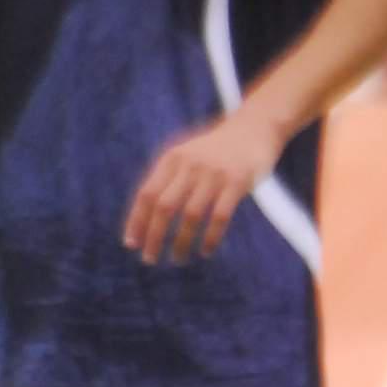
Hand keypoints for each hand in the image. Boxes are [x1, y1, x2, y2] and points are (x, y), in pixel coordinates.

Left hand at [123, 104, 289, 265]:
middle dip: (154, 236)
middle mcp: (190, 165)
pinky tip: (206, 251)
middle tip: (150, 259)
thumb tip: (147, 217)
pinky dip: (210, 238)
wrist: (255, 127)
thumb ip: (169, 178)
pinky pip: (219, 217)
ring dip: (181, 242)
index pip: (147, 194)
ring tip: (178, 259)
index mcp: (173, 159)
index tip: (132, 244)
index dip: (136, 221)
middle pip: (164, 207)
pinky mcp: (238, 182)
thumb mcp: (187, 155)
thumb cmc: (217, 150)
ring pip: (190, 216)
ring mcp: (214, 173)